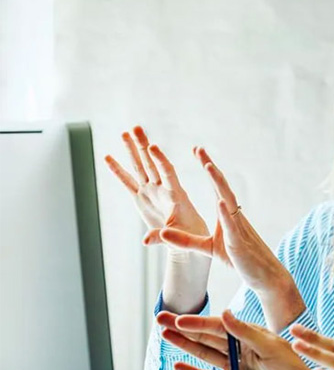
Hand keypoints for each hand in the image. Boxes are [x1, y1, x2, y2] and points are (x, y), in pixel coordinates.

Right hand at [104, 126, 209, 249]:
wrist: (188, 237)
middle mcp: (162, 188)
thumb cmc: (190, 235)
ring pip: (140, 168)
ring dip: (132, 151)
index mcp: (176, 194)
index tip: (153, 146)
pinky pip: (127, 182)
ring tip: (124, 133)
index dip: (160, 160)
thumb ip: (162, 237)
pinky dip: (118, 171)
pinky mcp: (142, 198)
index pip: (168, 173)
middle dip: (143, 146)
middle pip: (151, 163)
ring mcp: (151, 191)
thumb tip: (145, 242)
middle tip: (136, 128)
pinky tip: (108, 157)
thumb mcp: (179, 237)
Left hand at [157, 147, 290, 293]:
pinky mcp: (238, 242)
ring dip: (218, 183)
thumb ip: (186, 241)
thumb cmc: (239, 260)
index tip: (198, 151)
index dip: (207, 168)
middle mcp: (234, 215)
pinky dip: (225, 213)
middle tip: (199, 149)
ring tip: (208, 166)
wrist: (264, 276)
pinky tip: (220, 201)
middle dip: (210, 167)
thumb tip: (163, 232)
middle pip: (221, 186)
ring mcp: (238, 227)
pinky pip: (232, 225)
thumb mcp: (208, 248)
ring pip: (228, 200)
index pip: (216, 187)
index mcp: (227, 215)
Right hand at [157, 310, 323, 369]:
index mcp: (250, 335)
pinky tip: (177, 365)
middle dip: (184, 328)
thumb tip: (224, 313)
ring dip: (185, 345)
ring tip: (164, 336)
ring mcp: (235, 368)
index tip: (180, 319)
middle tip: (160, 318)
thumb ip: (245, 332)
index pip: (219, 326)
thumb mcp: (271, 348)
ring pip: (205, 354)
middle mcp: (240, 349)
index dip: (198, 323)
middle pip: (207, 337)